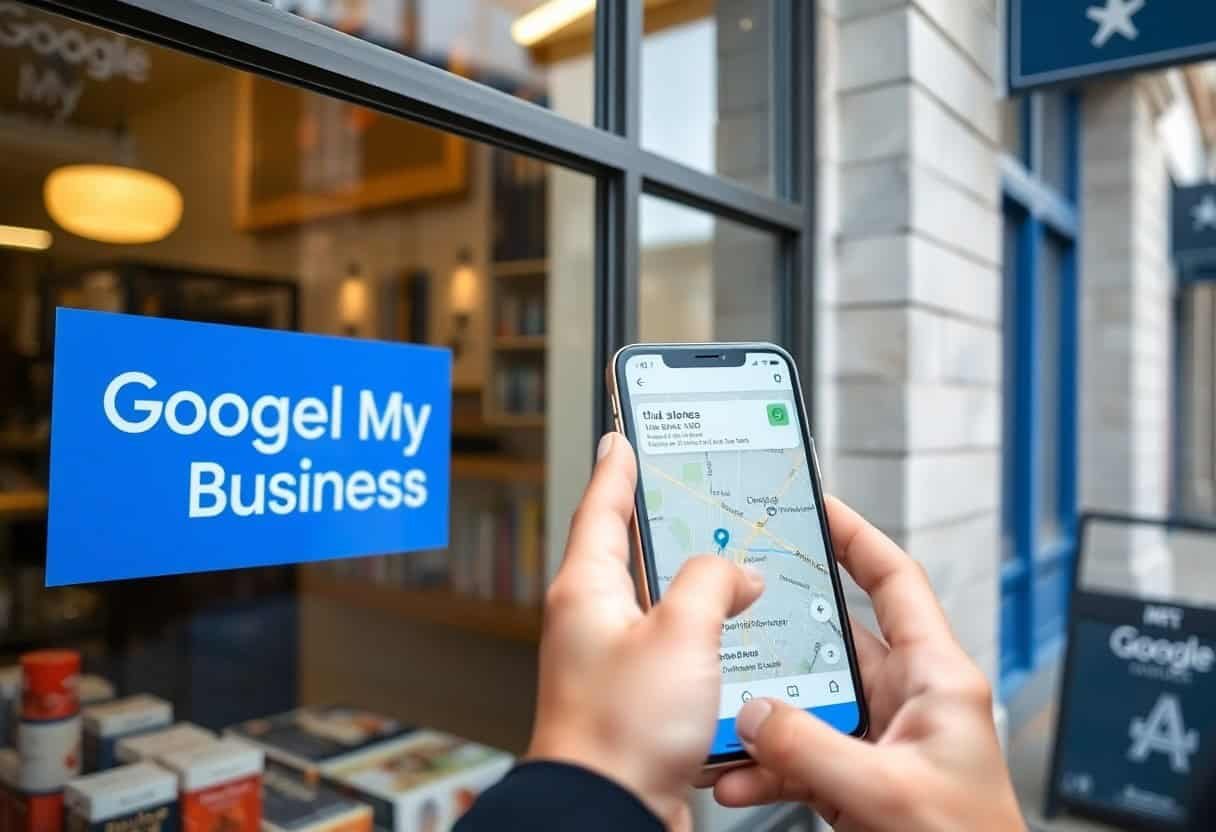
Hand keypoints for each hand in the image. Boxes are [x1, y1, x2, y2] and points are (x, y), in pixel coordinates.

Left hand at [526, 432, 763, 829]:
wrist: (608, 816)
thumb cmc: (621, 732)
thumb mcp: (680, 633)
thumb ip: (711, 583)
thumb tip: (734, 572)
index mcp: (585, 590)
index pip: (601, 507)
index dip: (618, 467)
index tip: (624, 435)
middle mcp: (592, 622)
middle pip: (631, 553)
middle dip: (665, 524)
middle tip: (691, 490)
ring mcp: (612, 662)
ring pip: (660, 606)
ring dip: (696, 588)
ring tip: (731, 566)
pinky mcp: (635, 700)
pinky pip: (674, 653)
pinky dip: (704, 640)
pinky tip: (735, 640)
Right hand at [712, 497, 1022, 830]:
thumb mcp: (887, 792)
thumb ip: (811, 748)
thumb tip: (752, 714)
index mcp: (937, 678)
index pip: (895, 582)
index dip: (855, 537)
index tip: (813, 506)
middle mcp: (909, 700)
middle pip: (833, 642)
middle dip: (780, 638)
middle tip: (734, 609)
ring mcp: (880, 740)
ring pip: (809, 703)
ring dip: (764, 715)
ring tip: (721, 716)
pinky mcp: (859, 779)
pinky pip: (801, 754)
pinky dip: (765, 765)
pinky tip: (735, 777)